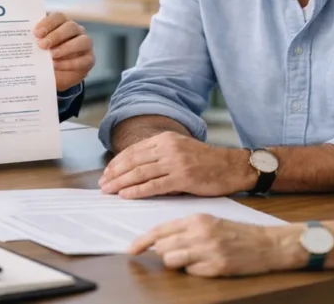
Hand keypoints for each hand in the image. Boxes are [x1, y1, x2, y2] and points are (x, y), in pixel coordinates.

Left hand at [34, 12, 93, 90]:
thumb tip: (26, 40)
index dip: (48, 23)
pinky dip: (70, 63)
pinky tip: (57, 66)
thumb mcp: (38, 48)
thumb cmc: (45, 57)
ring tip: (51, 56)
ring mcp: (85, 44)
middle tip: (42, 45)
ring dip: (65, 48)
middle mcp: (76, 31)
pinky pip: (84, 59)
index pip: (58, 17)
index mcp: (62, 23)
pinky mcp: (89, 59)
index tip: (36, 33)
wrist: (55, 75)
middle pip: (70, 27)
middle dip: (56, 35)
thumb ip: (35, 42)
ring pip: (82, 41)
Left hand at [98, 132, 257, 198]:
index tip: (107, 173)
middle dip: (115, 174)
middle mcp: (168, 148)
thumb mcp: (180, 150)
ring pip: (140, 173)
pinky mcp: (182, 177)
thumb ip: (159, 155)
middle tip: (102, 184)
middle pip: (133, 161)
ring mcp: (175, 162)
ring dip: (121, 183)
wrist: (231, 167)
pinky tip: (126, 195)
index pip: (134, 150)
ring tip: (109, 191)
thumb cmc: (206, 162)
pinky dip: (137, 191)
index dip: (117, 162)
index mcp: (165, 139)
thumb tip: (135, 168)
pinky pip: (153, 185)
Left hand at [128, 215, 307, 276]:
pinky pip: (191, 273)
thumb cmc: (236, 233)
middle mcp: (200, 233)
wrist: (267, 244)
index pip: (160, 230)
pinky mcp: (216, 268)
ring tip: (193, 259)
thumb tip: (159, 241)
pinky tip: (207, 265)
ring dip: (177, 263)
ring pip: (172, 260)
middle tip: (178, 253)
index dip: (142, 241)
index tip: (131, 249)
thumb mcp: (209, 222)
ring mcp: (208, 251)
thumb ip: (185, 228)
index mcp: (196, 218)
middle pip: (162, 247)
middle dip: (164, 253)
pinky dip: (194, 271)